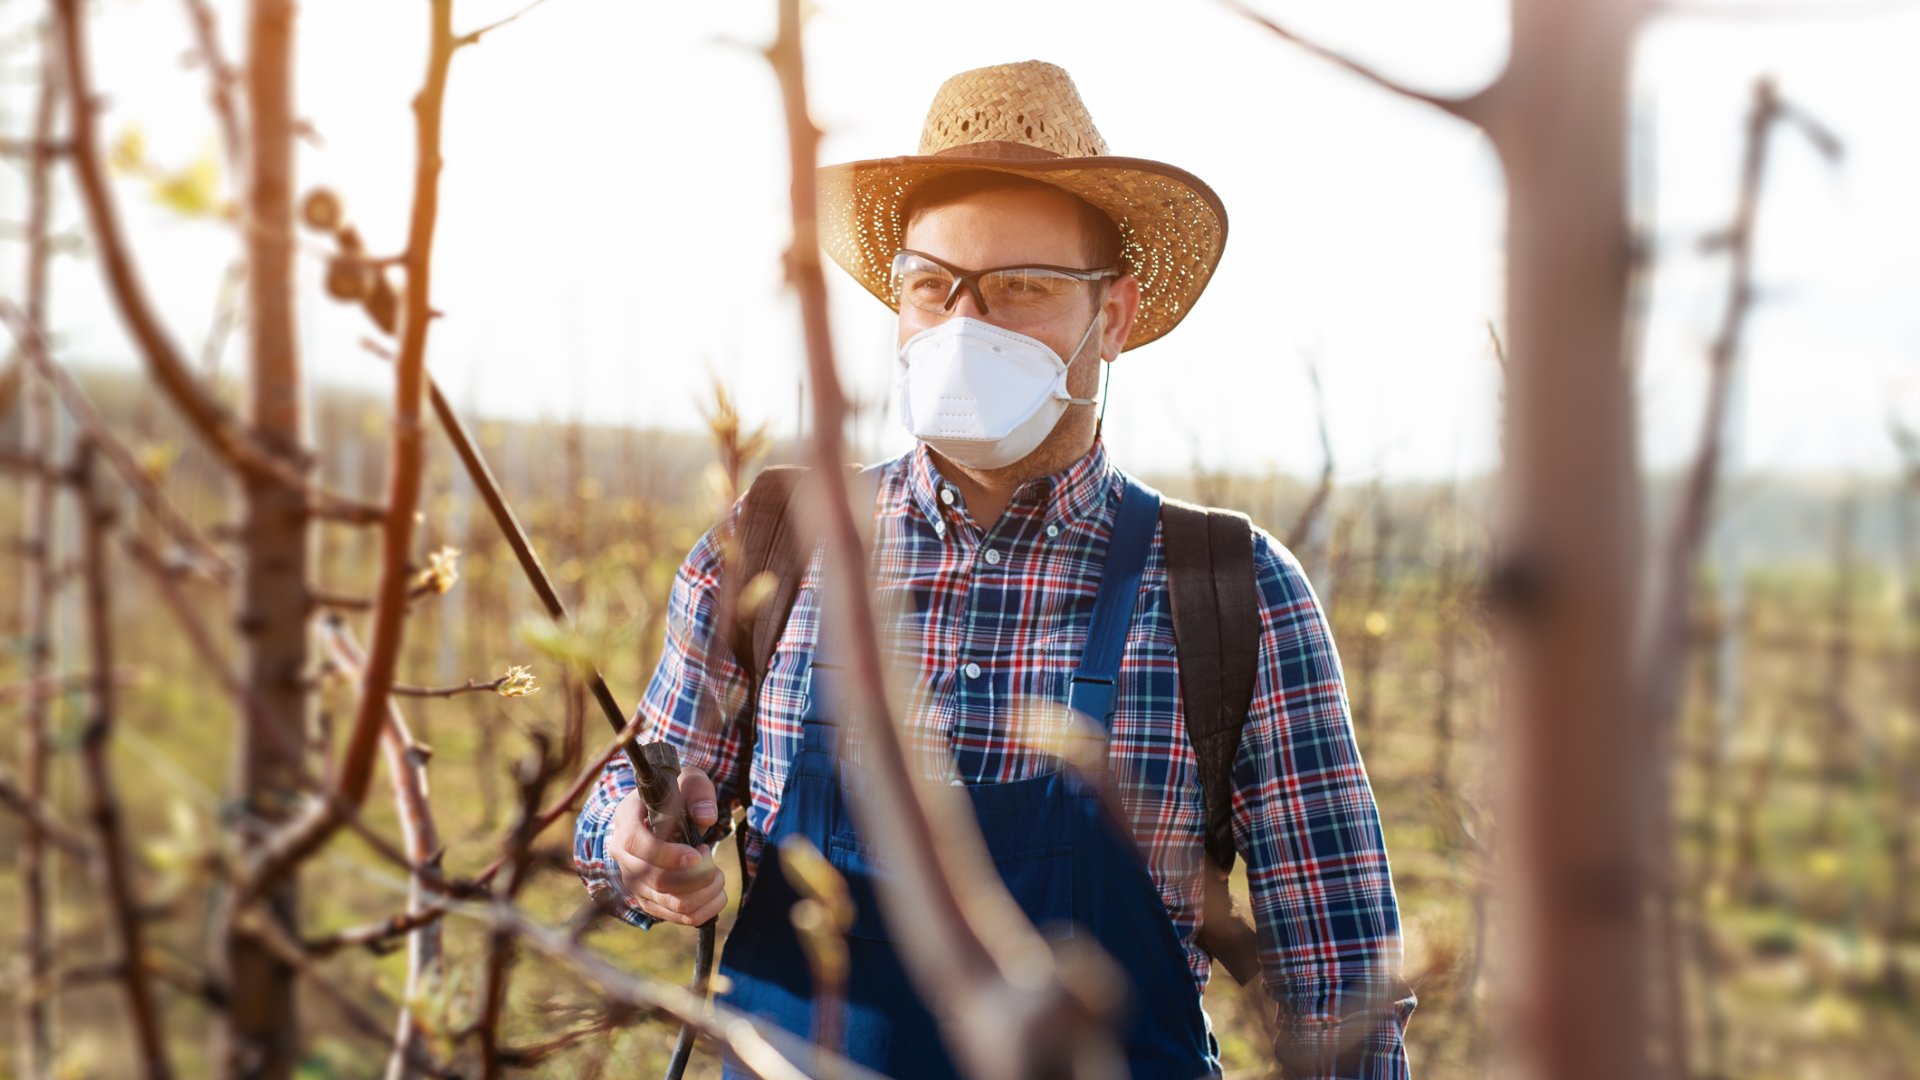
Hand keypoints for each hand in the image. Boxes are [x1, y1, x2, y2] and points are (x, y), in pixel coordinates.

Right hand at [606, 767, 726, 925]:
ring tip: (716, 873)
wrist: (663, 815)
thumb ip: (699, 792)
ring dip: (704, 892)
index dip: (667, 854)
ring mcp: (634, 881)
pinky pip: (678, 917)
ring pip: (670, 904)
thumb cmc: (677, 795)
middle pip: (656, 880)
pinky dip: (705, 909)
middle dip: (696, 875)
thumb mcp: (689, 780)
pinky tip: (716, 891)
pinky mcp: (650, 901)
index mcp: (626, 820)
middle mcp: (622, 855)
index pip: (636, 844)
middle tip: (710, 856)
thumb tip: (706, 817)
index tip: (698, 852)